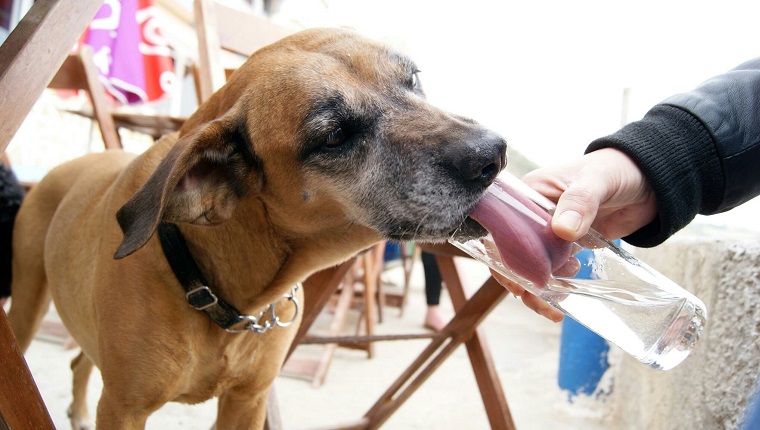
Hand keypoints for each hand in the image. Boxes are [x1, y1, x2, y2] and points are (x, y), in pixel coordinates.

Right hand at [490, 148, 655, 321]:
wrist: (650, 182)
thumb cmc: (618, 170)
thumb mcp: (598, 181)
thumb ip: (581, 202)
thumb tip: (562, 230)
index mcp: (530, 192)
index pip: (503, 225)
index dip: (501, 253)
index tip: (514, 278)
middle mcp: (533, 213)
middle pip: (512, 250)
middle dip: (519, 278)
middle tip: (533, 298)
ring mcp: (549, 231)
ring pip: (532, 264)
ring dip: (537, 287)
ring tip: (552, 307)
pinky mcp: (567, 245)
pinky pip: (553, 268)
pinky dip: (555, 285)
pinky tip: (565, 295)